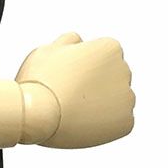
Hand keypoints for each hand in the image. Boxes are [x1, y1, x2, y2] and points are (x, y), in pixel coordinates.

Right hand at [15, 32, 134, 147]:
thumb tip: (79, 41)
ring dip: (100, 107)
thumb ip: (68, 42)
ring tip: (74, 114)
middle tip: (67, 99)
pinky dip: (103, 126)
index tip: (64, 79)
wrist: (39, 115)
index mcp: (110, 48)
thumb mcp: (47, 50)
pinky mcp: (126, 122)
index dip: (80, 70)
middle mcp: (125, 69)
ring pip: (115, 102)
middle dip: (95, 87)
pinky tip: (83, 125)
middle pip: (111, 79)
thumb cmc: (39, 80)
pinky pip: (117, 123)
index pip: (101, 58)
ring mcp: (128, 97)